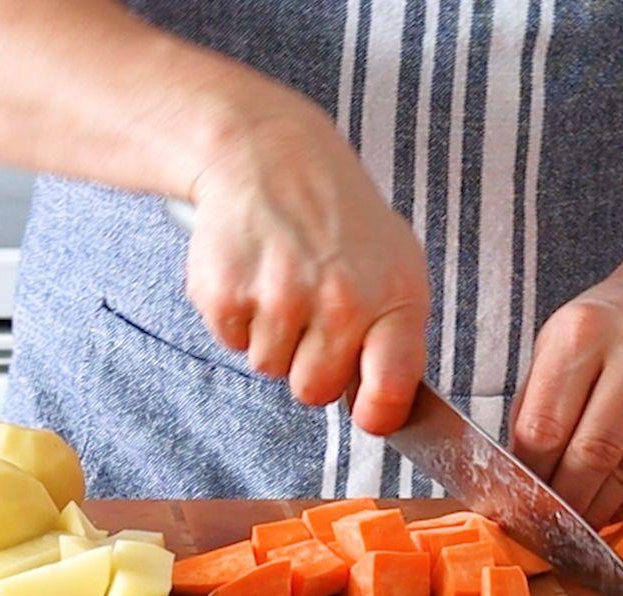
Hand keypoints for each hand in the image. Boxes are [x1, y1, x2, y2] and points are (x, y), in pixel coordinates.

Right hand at [185, 94, 428, 434]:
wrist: (270, 155)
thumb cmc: (338, 218)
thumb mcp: (394, 264)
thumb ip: (395, 335)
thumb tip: (382, 406)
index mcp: (394, 298)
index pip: (391, 389)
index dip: (378, 414)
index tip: (369, 412)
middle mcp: (341, 302)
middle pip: (314, 392)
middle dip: (309, 365)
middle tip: (310, 312)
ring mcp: (281, 299)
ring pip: (269, 368)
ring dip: (271, 336)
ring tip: (282, 281)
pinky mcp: (228, 295)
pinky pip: (231, 342)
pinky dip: (237, 317)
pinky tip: (253, 273)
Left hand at [510, 269, 622, 528]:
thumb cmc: (604, 336)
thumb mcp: (556, 348)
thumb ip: (533, 408)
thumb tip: (515, 480)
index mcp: (582, 333)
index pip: (544, 428)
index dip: (529, 477)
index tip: (520, 501)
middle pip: (591, 455)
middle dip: (566, 502)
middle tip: (550, 524)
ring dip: (600, 509)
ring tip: (580, 521)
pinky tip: (618, 505)